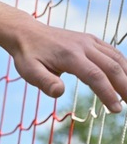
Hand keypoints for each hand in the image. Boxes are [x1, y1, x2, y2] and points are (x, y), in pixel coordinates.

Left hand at [9, 24, 126, 112]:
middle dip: (125, 87)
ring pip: (116, 58)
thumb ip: (44, 82)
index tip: (116, 110)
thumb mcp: (29, 71)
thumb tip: (59, 93)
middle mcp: (83, 46)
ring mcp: (89, 41)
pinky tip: (126, 77)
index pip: (95, 76)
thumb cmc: (27, 55)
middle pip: (112, 67)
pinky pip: (112, 52)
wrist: (26, 32)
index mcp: (69, 55)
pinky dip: (123, 65)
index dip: (108, 93)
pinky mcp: (91, 39)